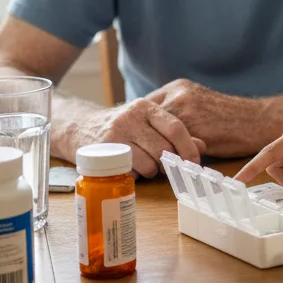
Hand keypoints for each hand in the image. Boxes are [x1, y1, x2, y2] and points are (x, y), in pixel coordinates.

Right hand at [83, 98, 205, 177]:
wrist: (80, 127)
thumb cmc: (123, 128)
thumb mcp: (148, 124)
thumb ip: (175, 133)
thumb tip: (202, 146)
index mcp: (146, 106)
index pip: (175, 127)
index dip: (188, 148)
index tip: (194, 162)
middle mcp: (131, 116)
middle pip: (163, 149)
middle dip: (169, 163)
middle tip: (167, 167)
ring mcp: (116, 133)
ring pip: (149, 163)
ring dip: (152, 171)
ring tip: (145, 165)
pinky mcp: (103, 151)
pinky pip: (130, 171)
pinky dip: (135, 175)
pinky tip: (130, 167)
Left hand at [142, 79, 267, 156]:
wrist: (257, 120)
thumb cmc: (229, 119)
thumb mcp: (199, 107)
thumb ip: (177, 116)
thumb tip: (152, 136)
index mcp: (177, 88)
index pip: (144, 108)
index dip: (139, 128)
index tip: (137, 142)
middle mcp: (178, 94)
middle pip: (144, 120)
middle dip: (141, 140)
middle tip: (138, 157)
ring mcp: (185, 108)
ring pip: (155, 134)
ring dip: (152, 152)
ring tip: (151, 167)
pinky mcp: (194, 126)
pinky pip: (170, 145)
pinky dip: (166, 158)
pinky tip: (168, 168)